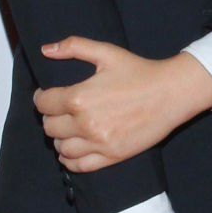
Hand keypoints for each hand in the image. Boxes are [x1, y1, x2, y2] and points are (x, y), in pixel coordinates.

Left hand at [35, 37, 211, 171]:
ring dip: (59, 138)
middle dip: (50, 117)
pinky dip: (69, 159)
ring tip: (67, 129)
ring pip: (61, 148)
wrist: (171, 94)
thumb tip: (45, 50)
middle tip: (58, 111)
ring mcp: (99, 143)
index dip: (41, 98)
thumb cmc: (139, 71)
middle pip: (49, 127)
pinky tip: (72, 149)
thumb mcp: (107, 52)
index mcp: (79, 98)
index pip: (43, 104)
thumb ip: (73, 47)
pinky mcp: (112, 156)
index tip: (46, 96)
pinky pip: (79, 165)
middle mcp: (85, 124)